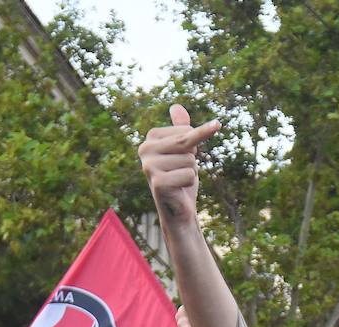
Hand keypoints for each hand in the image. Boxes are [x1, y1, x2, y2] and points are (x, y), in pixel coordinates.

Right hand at [139, 104, 220, 225]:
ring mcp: (149, 166)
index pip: (188, 130)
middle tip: (181, 170)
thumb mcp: (184, 150)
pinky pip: (189, 175)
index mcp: (150, 137)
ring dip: (190, 173)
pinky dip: (189, 184)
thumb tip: (177, 106)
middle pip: (188, 143)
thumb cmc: (181, 176)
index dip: (194, 145)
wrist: (178, 208)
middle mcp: (144, 149)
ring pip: (190, 161)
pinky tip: (177, 190)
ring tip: (178, 181)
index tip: (181, 158)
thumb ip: (181, 128)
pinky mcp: (157, 183)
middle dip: (192, 158)